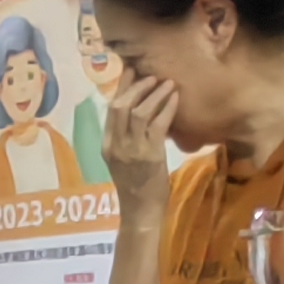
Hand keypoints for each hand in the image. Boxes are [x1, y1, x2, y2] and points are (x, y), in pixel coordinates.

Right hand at [102, 74, 180, 202]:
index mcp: (107, 145)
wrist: (141, 212)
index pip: (111, 109)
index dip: (121, 87)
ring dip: (154, 94)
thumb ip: (126, 139)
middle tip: (152, 75)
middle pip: (121, 106)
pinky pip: (158, 125)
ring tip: (167, 83)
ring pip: (139, 112)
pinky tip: (175, 99)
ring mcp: (132, 150)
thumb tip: (138, 114)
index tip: (131, 70)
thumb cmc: (136, 188)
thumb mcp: (123, 161)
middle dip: (137, 86)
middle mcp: (116, 145)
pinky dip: (167, 108)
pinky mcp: (150, 156)